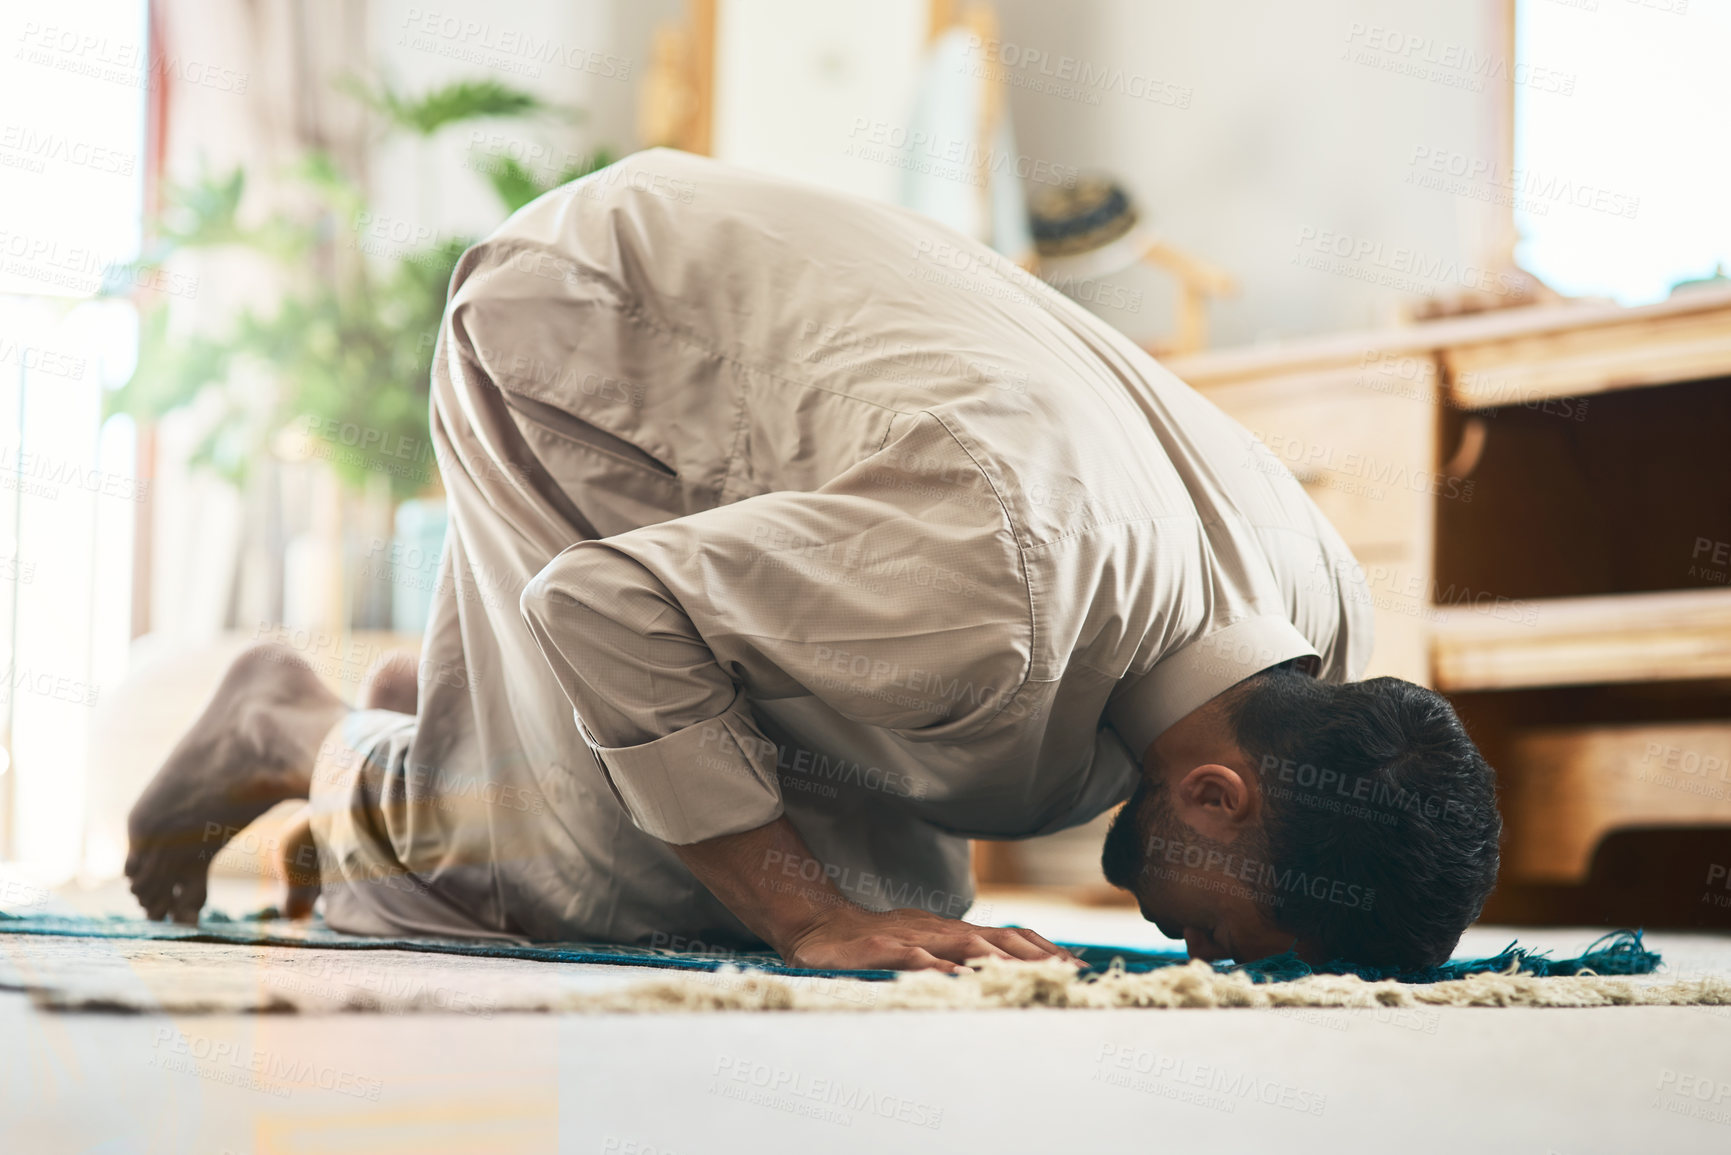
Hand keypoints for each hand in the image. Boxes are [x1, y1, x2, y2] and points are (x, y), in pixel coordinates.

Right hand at [780, 903, 1083, 972]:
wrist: (821, 927)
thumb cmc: (877, 941)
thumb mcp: (925, 944)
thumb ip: (960, 955)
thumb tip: (1005, 968)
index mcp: (953, 929)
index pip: (1009, 935)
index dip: (1045, 949)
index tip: (1080, 966)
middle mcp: (940, 928)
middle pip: (998, 937)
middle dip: (1037, 955)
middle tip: (1070, 973)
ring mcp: (913, 937)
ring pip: (965, 944)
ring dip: (1002, 959)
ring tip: (1032, 975)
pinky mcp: (883, 949)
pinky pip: (915, 957)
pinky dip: (939, 968)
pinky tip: (958, 980)